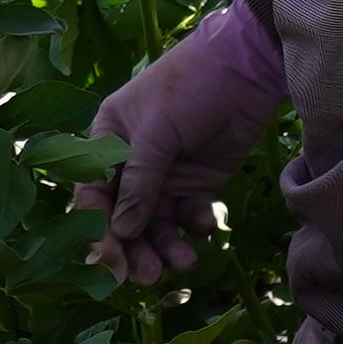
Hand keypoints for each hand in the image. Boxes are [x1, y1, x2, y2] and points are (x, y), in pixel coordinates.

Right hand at [78, 0, 287, 283]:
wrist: (249, 68)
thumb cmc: (191, 86)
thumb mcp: (158, 130)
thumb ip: (140, 181)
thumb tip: (122, 231)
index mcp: (109, 140)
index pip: (92, 193)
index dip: (96, 229)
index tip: (108, 262)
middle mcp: (132, 162)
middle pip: (123, 216)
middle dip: (133, 248)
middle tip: (148, 276)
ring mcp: (166, 174)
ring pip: (156, 223)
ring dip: (165, 246)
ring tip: (182, 263)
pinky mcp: (198, 182)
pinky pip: (187, 216)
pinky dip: (193, 226)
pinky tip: (204, 224)